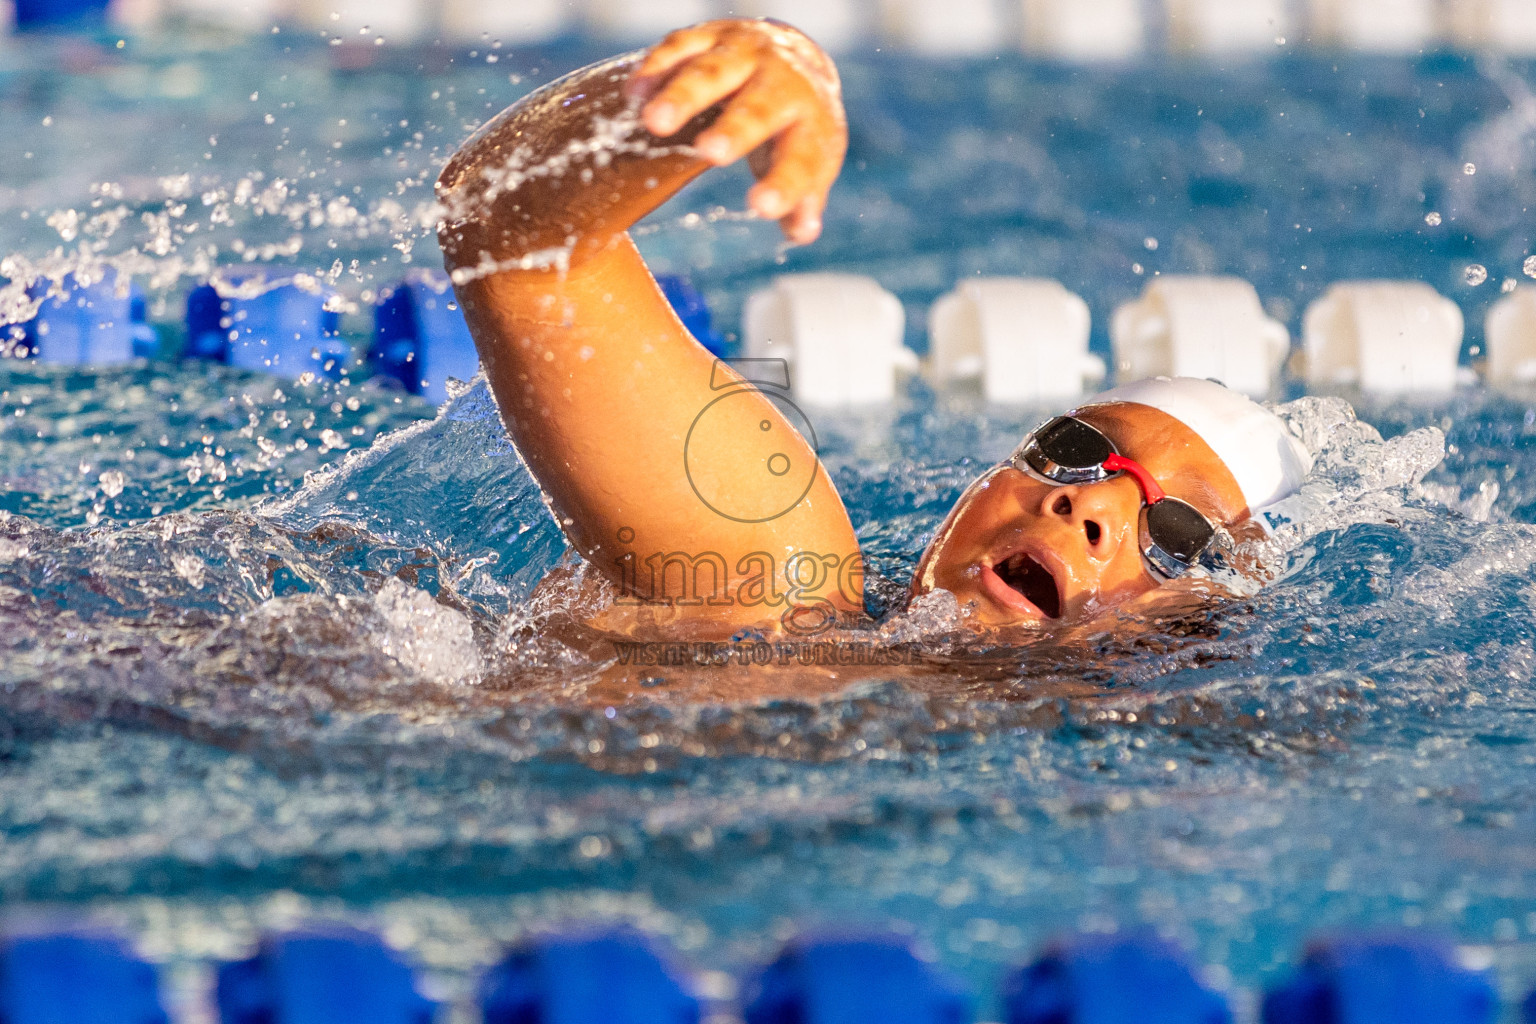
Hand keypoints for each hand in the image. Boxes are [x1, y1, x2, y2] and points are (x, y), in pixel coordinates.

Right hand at [627, 19, 846, 244]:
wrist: (795, 57)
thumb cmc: (794, 128)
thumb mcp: (809, 161)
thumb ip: (803, 199)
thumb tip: (802, 232)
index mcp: (810, 123)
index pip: (799, 158)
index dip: (783, 183)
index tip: (762, 207)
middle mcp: (781, 83)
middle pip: (758, 107)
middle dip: (734, 128)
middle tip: (711, 151)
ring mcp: (744, 55)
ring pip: (712, 72)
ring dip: (682, 96)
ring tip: (653, 122)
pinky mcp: (709, 36)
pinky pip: (680, 47)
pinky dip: (656, 69)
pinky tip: (634, 94)